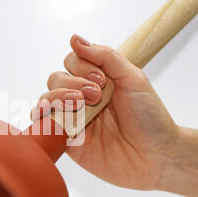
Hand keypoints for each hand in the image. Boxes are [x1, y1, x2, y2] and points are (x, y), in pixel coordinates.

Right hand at [35, 35, 179, 190]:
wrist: (156, 157)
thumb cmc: (150, 119)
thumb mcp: (133, 78)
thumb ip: (105, 56)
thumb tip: (75, 38)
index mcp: (98, 80)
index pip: (72, 61)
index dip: (81, 66)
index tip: (102, 79)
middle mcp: (82, 97)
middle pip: (56, 78)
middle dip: (73, 83)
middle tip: (97, 96)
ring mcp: (73, 119)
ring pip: (46, 98)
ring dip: (59, 97)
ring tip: (81, 105)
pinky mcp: (66, 140)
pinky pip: (42, 125)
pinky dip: (41, 117)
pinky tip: (56, 116)